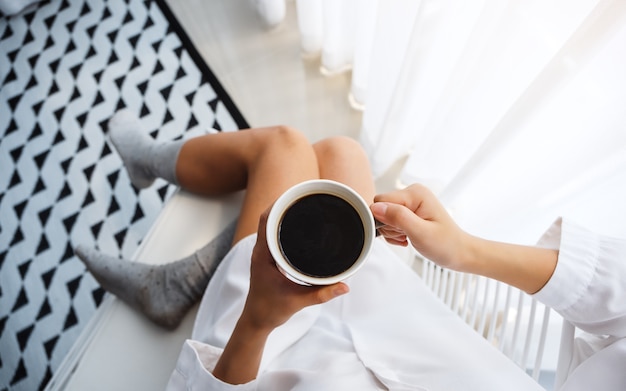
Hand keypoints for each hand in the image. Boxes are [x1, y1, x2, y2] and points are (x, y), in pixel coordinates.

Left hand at [241, 206, 349, 332]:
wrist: (257, 321)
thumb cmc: (271, 311)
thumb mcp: (299, 302)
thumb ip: (322, 294)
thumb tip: (345, 286)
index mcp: (263, 256)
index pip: (266, 221)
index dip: (278, 204)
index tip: (295, 195)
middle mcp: (261, 250)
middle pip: (269, 216)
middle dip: (285, 203)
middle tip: (306, 194)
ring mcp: (263, 252)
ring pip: (270, 224)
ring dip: (284, 212)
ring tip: (304, 203)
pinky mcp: (268, 257)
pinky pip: (274, 234)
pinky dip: (285, 225)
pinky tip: (299, 222)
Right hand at [370, 184, 469, 271]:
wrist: (458, 252)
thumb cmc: (446, 244)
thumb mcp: (421, 233)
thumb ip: (398, 217)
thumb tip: (376, 207)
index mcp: (415, 193)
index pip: (381, 200)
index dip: (384, 219)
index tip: (398, 231)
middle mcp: (412, 194)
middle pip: (380, 208)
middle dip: (389, 226)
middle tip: (406, 235)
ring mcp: (410, 202)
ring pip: (383, 216)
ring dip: (392, 231)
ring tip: (409, 236)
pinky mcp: (408, 211)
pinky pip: (389, 221)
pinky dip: (395, 233)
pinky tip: (407, 237)